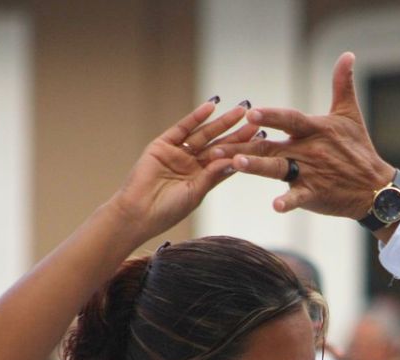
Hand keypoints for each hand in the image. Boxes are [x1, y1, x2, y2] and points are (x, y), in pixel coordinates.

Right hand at [107, 99, 253, 242]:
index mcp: (203, 178)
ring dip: (221, 122)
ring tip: (240, 110)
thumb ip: (213, 175)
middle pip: (219, 144)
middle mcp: (193, 164)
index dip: (244, 150)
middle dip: (237, 132)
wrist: (138, 213)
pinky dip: (196, 117)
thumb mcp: (196, 193)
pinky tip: (211, 106)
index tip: (262, 139)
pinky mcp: (163, 145)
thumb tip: (235, 160)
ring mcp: (178, 153)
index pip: (228, 160)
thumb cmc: (167, 211)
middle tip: (256, 119)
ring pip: (204, 134)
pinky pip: (182, 128)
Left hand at [211, 52, 396, 219]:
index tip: (250, 113)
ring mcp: (310, 173)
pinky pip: (298, 197)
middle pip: (272, 145)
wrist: (376, 187)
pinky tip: (275, 206)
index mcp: (315, 129)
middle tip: (219, 144)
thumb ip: (342, 84)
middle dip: (245, 145)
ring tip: (235, 164)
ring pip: (278, 168)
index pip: (289, 119)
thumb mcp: (350, 114)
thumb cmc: (360, 149)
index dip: (270, 117)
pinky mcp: (314, 194)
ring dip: (256, 167)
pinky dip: (288, 202)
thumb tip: (347, 55)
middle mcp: (309, 150)